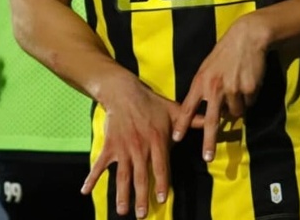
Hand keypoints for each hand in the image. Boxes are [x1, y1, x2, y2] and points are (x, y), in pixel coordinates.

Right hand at [82, 76, 179, 217]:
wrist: (124, 92)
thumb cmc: (152, 103)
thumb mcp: (174, 110)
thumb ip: (193, 121)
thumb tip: (214, 121)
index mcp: (157, 141)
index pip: (161, 167)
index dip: (161, 184)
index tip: (161, 200)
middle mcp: (140, 148)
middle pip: (141, 177)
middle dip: (142, 197)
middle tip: (142, 215)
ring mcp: (123, 148)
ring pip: (122, 176)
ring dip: (122, 195)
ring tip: (122, 211)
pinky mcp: (109, 146)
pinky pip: (99, 165)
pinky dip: (91, 178)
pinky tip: (85, 191)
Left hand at [171, 15, 268, 161]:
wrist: (247, 37)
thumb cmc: (225, 52)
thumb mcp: (207, 68)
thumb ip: (204, 88)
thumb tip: (209, 111)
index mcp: (201, 82)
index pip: (187, 107)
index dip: (182, 124)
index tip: (176, 139)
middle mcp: (215, 88)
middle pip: (210, 121)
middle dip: (209, 141)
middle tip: (207, 158)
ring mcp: (232, 90)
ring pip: (235, 113)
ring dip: (238, 106)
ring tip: (239, 86)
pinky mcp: (249, 89)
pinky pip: (249, 103)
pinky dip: (249, 98)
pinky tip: (248, 81)